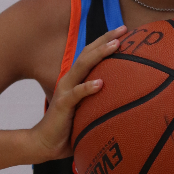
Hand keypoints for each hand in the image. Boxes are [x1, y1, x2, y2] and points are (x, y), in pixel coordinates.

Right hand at [29, 25, 127, 161]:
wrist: (45, 143)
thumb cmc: (70, 127)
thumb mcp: (88, 109)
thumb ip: (102, 100)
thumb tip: (128, 97)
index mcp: (76, 79)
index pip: (91, 54)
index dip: (105, 40)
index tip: (124, 31)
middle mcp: (70, 79)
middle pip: (88, 53)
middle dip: (105, 39)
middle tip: (123, 30)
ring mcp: (65, 90)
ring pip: (83, 67)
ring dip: (99, 54)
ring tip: (115, 46)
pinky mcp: (62, 104)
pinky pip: (76, 94)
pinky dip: (88, 87)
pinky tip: (100, 83)